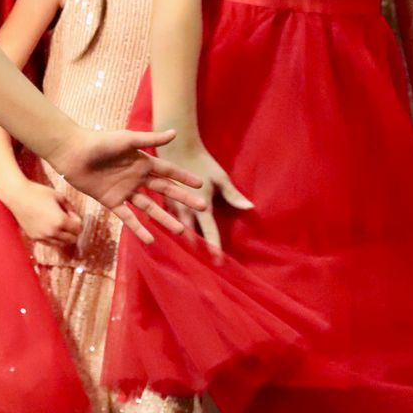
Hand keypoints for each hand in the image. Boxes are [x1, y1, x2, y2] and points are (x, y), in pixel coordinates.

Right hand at [0, 175, 82, 252]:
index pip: (78, 229)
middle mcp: (52, 232)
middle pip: (72, 239)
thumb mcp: (59, 196)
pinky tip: (49, 227)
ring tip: (58, 224)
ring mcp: (42, 236)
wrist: (17, 195)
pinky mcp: (34, 237)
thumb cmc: (38, 192)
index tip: (71, 214)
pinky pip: (49, 243)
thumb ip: (70, 208)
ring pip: (61, 244)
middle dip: (73, 230)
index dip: (77, 220)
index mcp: (60, 221)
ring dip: (63, 236)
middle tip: (68, 220)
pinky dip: (53, 237)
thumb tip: (74, 217)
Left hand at [49, 124, 205, 244]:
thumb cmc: (99, 141)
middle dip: (183, 199)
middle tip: (203, 208)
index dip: (184, 178)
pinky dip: (139, 228)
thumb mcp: (127, 139)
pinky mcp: (111, 201)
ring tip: (181, 230)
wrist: (72, 152)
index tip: (202, 185)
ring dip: (165, 219)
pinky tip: (151, 240)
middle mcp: (137, 178)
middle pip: (165, 191)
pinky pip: (128, 217)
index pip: (169, 171)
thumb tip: (175, 133)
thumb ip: (150, 139)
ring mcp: (125, 191)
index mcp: (142, 162)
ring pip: (150, 208)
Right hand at [152, 129, 253, 257]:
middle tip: (201, 267)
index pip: (210, 232)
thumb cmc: (202, 161)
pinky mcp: (162, 200)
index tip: (219, 263)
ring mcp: (170, 206)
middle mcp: (183, 209)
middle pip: (190, 236)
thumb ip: (233, 195)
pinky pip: (163, 219)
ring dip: (181, 243)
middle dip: (196, 251)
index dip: (214, 247)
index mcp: (200, 205)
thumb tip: (250, 208)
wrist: (177, 145)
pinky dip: (166, 229)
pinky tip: (165, 238)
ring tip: (184, 258)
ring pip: (175, 230)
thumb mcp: (220, 177)